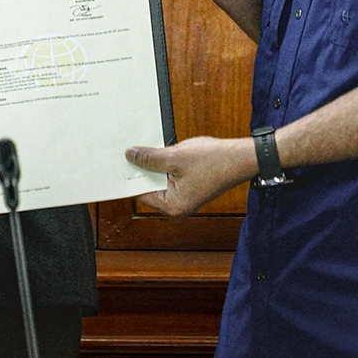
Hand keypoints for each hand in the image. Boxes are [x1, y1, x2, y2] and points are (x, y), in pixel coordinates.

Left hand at [125, 136, 256, 216]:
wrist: (241, 158)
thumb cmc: (214, 161)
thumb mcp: (175, 156)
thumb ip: (149, 158)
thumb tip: (131, 156)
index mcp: (172, 206)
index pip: (140, 193)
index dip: (128, 177)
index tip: (115, 164)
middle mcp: (177, 207)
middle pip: (149, 187)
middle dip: (140, 170)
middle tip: (126, 152)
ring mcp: (184, 198)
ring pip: (158, 180)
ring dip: (152, 165)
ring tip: (143, 149)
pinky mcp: (189, 188)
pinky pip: (169, 177)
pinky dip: (163, 165)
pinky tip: (159, 151)